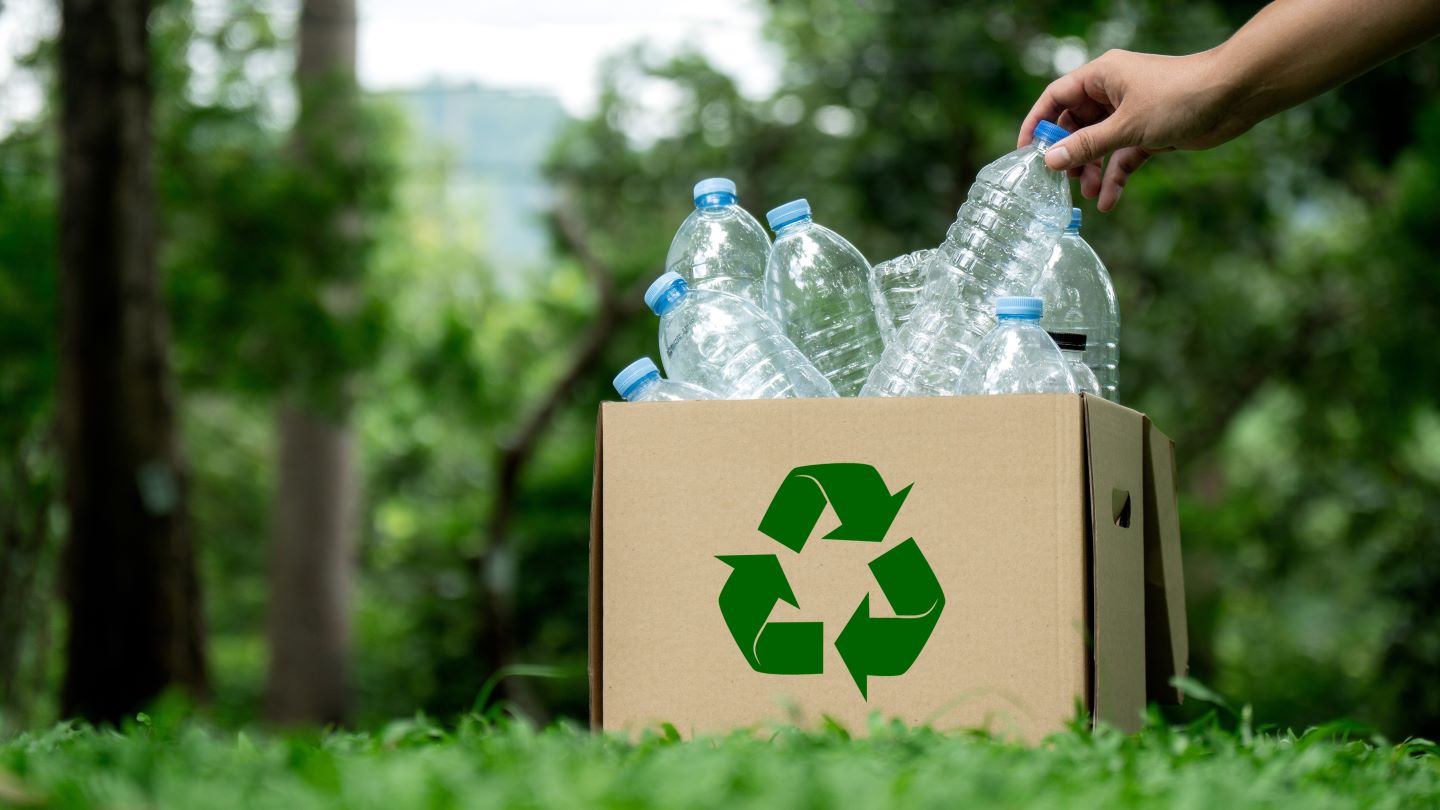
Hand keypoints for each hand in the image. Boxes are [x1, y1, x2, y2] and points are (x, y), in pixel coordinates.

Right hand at [1019, 48, 1252, 210]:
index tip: (1026, 152)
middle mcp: (1112, 92)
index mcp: (1101, 76)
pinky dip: (1116, 176)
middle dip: (1070, 156)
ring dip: (1093, 170)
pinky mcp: (1149, 131)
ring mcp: (1131, 113)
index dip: (1037, 123)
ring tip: (1091, 195)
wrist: (1233, 95)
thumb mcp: (1125, 125)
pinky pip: (1123, 156)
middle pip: (1075, 126)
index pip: (1056, 97)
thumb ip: (1086, 145)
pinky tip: (1110, 201)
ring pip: (1099, 145)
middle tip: (1063, 182)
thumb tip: (1051, 161)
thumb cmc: (1179, 97)